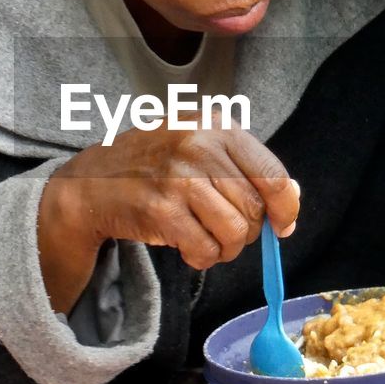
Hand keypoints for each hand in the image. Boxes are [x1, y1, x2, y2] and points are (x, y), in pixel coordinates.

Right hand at [44, 112, 299, 276]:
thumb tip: (290, 198)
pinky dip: (203, 258)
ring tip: (207, 240)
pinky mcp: (160, 209)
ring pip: (235, 232)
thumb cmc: (153, 165)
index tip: (282, 225)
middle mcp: (199, 146)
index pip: (273, 175)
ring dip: (226, 248)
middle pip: (255, 209)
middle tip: (225, 231)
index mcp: (216, 126)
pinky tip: (188, 246)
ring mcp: (178, 177)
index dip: (285, 208)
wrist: (93, 182)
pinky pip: (205, 250)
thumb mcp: (200, 147)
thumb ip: (246, 167)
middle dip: (248, 231)